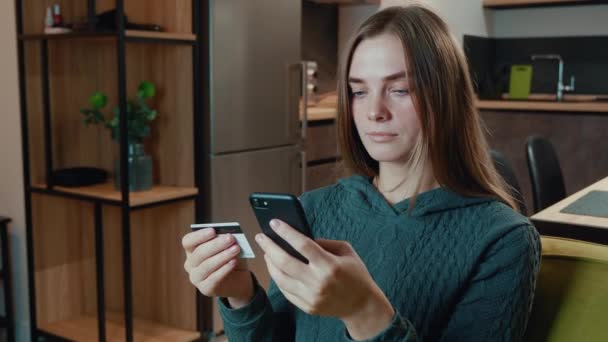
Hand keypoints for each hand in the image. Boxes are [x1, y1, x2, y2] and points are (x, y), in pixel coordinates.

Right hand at [182, 228, 253, 307]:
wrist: (238, 278)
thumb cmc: (230, 257)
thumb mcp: (229, 246)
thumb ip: (225, 240)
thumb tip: (226, 235)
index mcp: (192, 250)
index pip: (188, 241)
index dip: (199, 236)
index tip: (213, 231)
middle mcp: (190, 264)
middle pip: (199, 253)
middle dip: (216, 245)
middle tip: (230, 238)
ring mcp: (196, 278)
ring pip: (206, 266)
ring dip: (222, 256)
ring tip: (236, 249)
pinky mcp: (206, 289)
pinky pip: (213, 279)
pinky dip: (224, 269)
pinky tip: (234, 262)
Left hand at [255, 220, 394, 339]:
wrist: (362, 305)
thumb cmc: (356, 274)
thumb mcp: (346, 251)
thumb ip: (323, 243)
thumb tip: (299, 237)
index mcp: (330, 265)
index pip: (302, 245)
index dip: (286, 232)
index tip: (274, 222)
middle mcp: (318, 282)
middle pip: (285, 262)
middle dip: (269, 247)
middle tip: (260, 236)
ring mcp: (311, 296)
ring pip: (281, 278)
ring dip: (270, 263)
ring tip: (266, 252)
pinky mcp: (307, 307)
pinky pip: (286, 291)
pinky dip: (278, 278)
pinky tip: (275, 268)